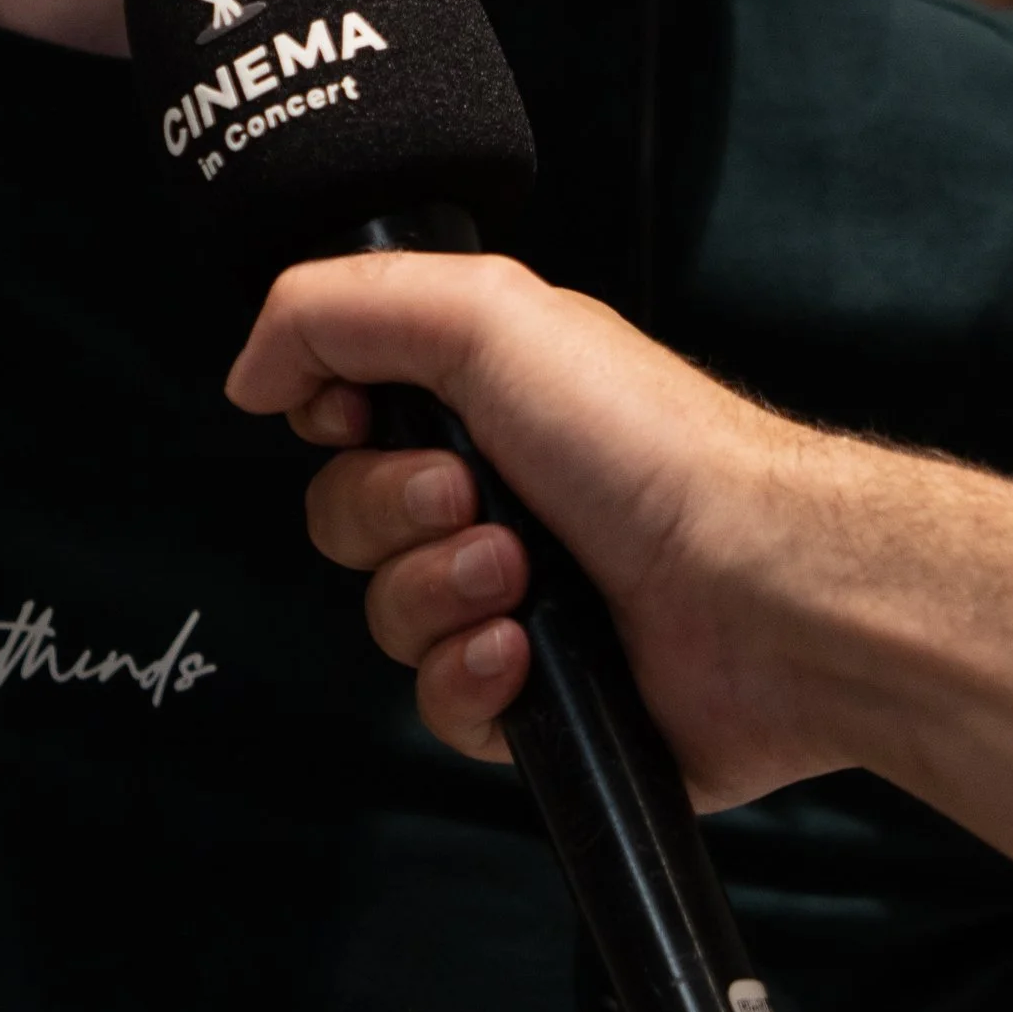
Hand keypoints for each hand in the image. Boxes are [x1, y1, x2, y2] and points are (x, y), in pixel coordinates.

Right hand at [226, 250, 849, 809]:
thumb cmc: (651, 446)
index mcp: (484, 393)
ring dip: (437, 594)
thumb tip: (252, 368)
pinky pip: (435, 704)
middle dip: (389, 512)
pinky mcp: (534, 697)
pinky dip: (471, 677)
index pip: (340, 406)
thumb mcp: (484, 314)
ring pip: (384, 615)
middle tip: (474, 497)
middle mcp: (495, 490)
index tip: (356, 414)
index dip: (330, 417)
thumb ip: (338, 308)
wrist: (760, 591)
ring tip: (521, 577)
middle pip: (343, 515)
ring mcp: (514, 597)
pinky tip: (528, 654)